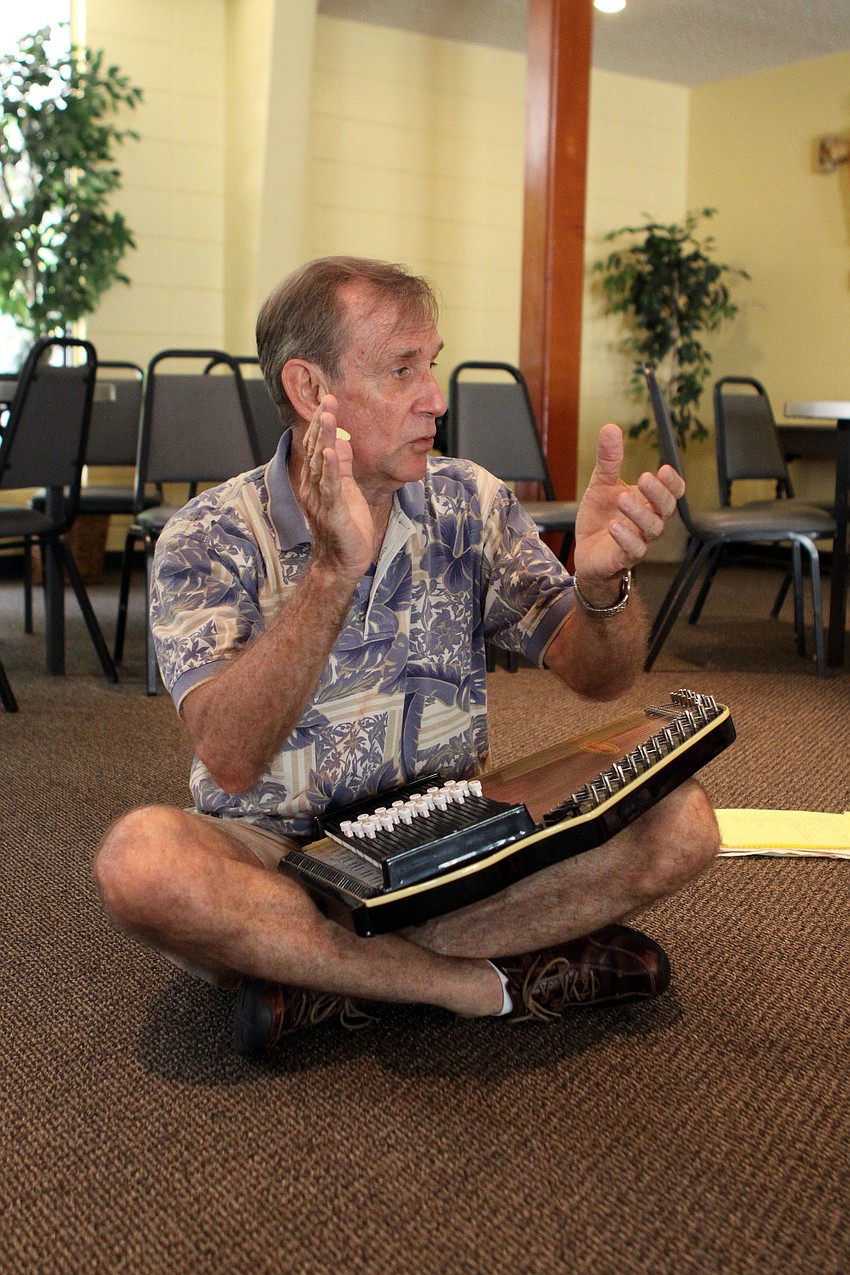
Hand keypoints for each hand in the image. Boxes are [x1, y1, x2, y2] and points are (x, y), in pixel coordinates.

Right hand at [297, 395, 372, 577]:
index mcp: (317, 481)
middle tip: (327, 398)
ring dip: (324, 438)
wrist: (341, 563)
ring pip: (321, 464)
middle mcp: (313, 488)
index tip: (328, 401)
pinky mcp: (333, 513)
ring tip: (327, 416)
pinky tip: (330, 451)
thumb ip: (342, 467)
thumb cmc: (346, 529)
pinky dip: (330, 469)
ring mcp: (321, 500)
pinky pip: (330, 488)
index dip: (322, 424)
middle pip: (315, 450)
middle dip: (321, 424)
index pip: (317, 447)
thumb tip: (340, 441)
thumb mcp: (346, 491)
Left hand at [572, 423, 683, 597]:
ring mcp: (640, 540)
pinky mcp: (624, 558)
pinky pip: (633, 549)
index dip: (673, 483)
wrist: (586, 552)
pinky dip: (626, 537)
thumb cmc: (601, 518)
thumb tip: (610, 427)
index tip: (664, 469)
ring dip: (639, 513)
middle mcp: (650, 521)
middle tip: (644, 478)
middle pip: (666, 509)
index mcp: (649, 502)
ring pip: (652, 529)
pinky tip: (614, 525)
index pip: (672, 493)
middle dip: (658, 493)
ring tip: (622, 498)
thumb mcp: (602, 484)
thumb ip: (609, 460)